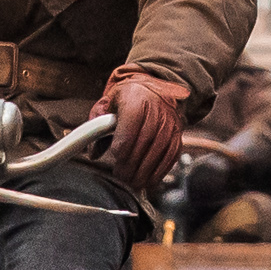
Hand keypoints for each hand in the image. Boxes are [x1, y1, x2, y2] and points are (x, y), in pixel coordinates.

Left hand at [101, 74, 187, 193]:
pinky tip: (149, 180)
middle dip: (132, 163)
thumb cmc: (127, 97)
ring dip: (146, 170)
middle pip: (145, 141)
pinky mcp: (178, 133)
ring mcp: (170, 121)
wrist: (153, 87)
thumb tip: (93, 152)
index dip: (122, 145)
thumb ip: (96, 125)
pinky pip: (171, 155)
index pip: (130, 126)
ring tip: (133, 182)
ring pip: (159, 150)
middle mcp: (157, 109)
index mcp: (136, 98)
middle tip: (121, 176)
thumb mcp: (107, 103)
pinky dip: (160, 170)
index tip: (115, 157)